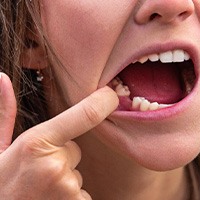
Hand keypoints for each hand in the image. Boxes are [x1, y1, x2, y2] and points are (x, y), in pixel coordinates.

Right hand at [0, 72, 118, 199]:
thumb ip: (4, 113)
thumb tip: (1, 77)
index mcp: (36, 144)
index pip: (86, 115)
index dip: (104, 102)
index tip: (112, 96)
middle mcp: (55, 166)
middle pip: (75, 150)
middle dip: (62, 156)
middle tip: (38, 171)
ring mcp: (68, 189)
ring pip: (77, 173)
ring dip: (64, 178)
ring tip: (40, 189)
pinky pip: (81, 193)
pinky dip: (69, 196)